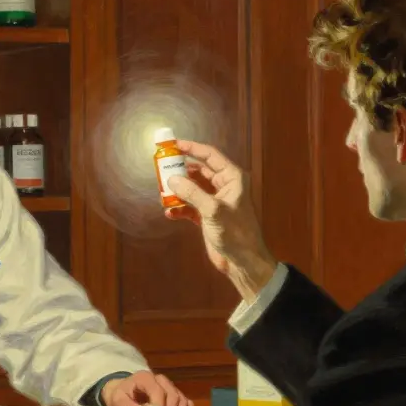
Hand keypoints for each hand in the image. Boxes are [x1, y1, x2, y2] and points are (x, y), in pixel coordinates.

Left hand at [101, 370, 193, 405]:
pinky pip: (187, 403)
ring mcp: (170, 386)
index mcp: (146, 378)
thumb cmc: (119, 397)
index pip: (158, 392)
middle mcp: (160, 379)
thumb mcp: (117, 401)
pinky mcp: (176, 394)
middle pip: (173, 396)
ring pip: (182, 400)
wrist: (122, 393)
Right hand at [164, 140, 277, 300]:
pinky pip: (189, 206)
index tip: (173, 145)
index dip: (192, 148)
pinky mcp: (207, 217)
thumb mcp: (213, 210)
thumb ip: (192, 193)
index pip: (210, 156)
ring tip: (162, 192)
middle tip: (162, 168)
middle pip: (198, 170)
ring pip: (192, 188)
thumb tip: (171, 179)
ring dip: (177, 190)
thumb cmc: (235, 232)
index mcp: (232, 178)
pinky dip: (179, 208)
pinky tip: (169, 212)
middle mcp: (223, 186)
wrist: (243, 261)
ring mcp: (214, 202)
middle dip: (180, 170)